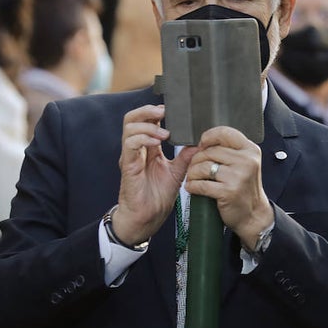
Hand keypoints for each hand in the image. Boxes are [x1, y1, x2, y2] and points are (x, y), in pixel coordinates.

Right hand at [114, 105, 195, 245]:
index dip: (155, 111)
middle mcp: (136, 149)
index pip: (146, 121)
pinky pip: (130, 144)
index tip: (172, 110)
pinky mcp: (128, 166)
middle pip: (133, 118)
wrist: (148, 218)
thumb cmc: (158, 197)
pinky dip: (143, 138)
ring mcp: (130, 156)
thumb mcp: (177, 172)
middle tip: (164, 111)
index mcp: (148, 148)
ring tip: (165, 132)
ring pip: (129, 127)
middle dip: (148, 110)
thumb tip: (200, 143)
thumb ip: (185, 156)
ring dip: (148, 125)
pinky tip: (156, 141)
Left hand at [185, 126, 273, 249]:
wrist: (253, 214)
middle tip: (195, 168)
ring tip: (193, 178)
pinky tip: (193, 187)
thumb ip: (230, 150)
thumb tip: (204, 140)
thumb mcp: (245, 163)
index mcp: (250, 150)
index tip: (202, 145)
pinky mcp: (228, 191)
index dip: (208, 137)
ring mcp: (238, 176)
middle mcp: (246, 161)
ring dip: (192, 173)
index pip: (224, 132)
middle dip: (196, 160)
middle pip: (209, 151)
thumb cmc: (244, 188)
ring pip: (203, 166)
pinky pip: (201, 184)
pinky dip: (192, 186)